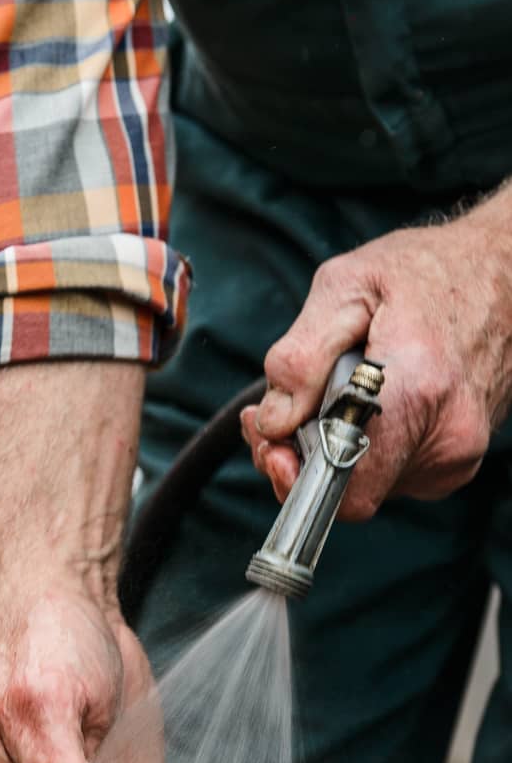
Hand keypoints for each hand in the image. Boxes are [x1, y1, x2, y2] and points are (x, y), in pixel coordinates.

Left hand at [240, 191, 511, 517]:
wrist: (505, 274)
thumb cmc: (428, 271)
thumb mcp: (346, 286)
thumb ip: (301, 356)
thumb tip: (276, 420)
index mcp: (418, 392)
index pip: (349, 490)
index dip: (297, 477)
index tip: (275, 443)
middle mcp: (445, 436)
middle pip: (348, 490)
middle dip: (303, 455)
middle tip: (283, 410)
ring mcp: (456, 454)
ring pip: (366, 483)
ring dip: (331, 447)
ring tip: (326, 392)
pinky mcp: (455, 459)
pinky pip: (389, 471)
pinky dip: (363, 445)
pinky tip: (360, 401)